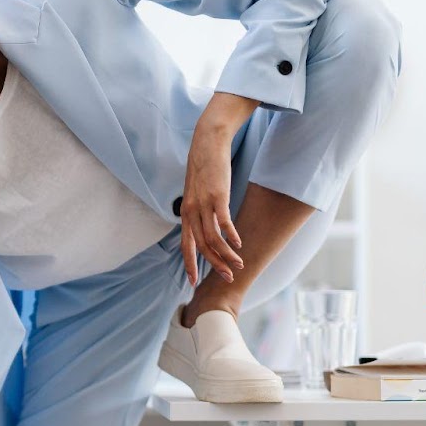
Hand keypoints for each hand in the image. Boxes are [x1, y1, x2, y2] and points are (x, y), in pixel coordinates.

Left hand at [178, 108, 245, 287]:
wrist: (207, 142)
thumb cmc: (205, 167)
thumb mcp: (197, 191)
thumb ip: (200, 210)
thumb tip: (207, 225)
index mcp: (186, 213)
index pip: (186, 245)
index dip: (189, 265)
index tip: (193, 283)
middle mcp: (192, 211)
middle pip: (202, 247)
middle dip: (214, 265)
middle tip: (227, 277)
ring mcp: (204, 204)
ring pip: (213, 238)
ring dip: (226, 255)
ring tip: (239, 264)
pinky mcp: (217, 196)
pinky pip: (223, 222)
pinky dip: (231, 236)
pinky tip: (238, 244)